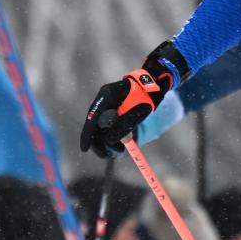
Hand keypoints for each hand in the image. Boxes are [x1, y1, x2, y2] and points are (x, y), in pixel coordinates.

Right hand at [81, 41, 189, 157]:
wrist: (155, 83)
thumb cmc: (147, 96)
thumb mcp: (136, 114)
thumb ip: (122, 127)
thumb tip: (108, 142)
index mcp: (107, 95)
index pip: (92, 117)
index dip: (87, 134)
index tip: (84, 149)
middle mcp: (103, 98)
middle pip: (94, 124)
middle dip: (99, 141)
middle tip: (107, 155)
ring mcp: (107, 102)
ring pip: (101, 126)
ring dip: (107, 139)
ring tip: (119, 151)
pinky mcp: (112, 107)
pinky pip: (107, 124)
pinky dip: (112, 134)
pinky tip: (120, 143)